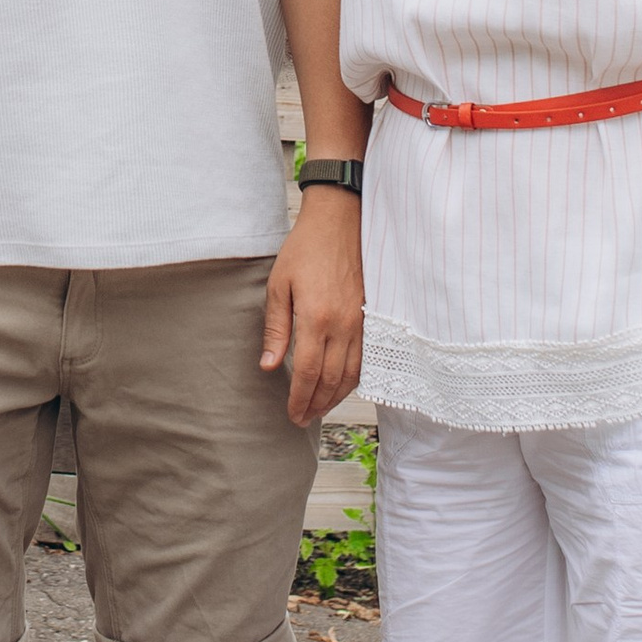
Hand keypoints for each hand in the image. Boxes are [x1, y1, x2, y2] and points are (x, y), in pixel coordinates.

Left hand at [261, 192, 363, 426]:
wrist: (340, 222)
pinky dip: (354, 379)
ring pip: (352, 374)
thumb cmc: (305, 250)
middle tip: (303, 419)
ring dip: (336, 398)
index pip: (308, 373)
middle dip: (316, 405)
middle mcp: (343, 325)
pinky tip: (342, 386)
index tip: (292, 414)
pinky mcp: (372, 317)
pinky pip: (367, 359)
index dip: (300, 398)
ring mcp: (362, 322)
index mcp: (317, 318)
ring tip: (319, 409)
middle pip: (331, 380)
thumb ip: (276, 327)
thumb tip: (269, 365)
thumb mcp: (279, 284)